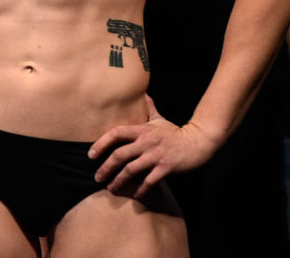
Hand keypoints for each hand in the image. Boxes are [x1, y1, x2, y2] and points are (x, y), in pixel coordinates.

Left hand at [89, 96, 217, 197]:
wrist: (199, 141)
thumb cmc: (176, 132)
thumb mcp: (160, 119)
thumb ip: (149, 109)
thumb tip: (143, 94)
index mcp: (142, 130)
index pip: (116, 133)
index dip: (101, 143)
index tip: (91, 155)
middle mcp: (146, 142)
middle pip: (120, 155)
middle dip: (106, 167)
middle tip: (97, 177)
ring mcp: (156, 155)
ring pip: (132, 169)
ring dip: (119, 180)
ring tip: (110, 188)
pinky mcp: (166, 167)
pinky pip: (150, 180)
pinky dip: (141, 189)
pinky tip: (135, 194)